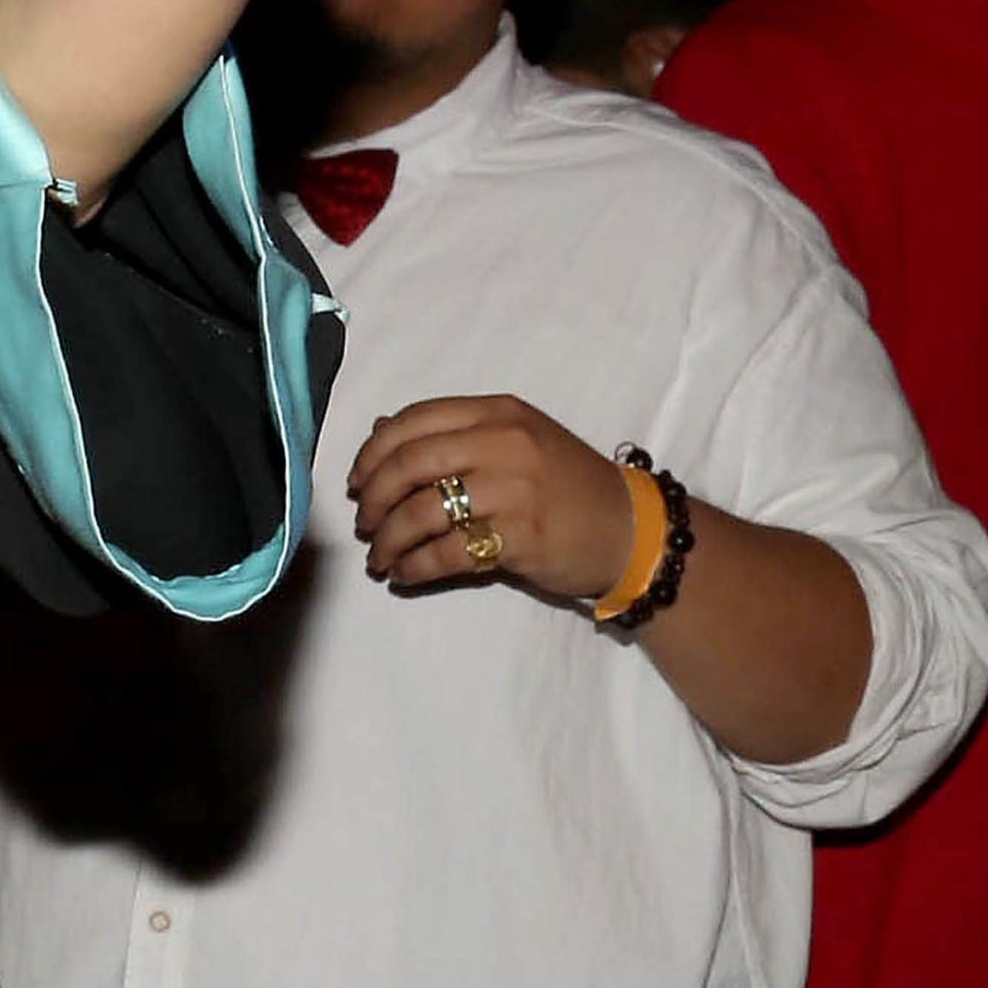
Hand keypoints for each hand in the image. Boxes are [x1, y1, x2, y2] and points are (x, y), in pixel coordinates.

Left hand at [346, 395, 635, 600]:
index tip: (356, 482)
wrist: (631, 530)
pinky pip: (446, 552)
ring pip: (421, 511)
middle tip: (363, 523)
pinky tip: (404, 574)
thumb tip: (379, 430)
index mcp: (499, 412)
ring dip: (388, 539)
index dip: (372, 452)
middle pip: (409, 463)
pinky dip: (414, 566)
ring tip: (379, 558)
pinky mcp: (520, 536)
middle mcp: (505, 442)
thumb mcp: (515, 440)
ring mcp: (514, 489)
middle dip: (373, 497)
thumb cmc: (564, 485)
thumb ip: (452, 435)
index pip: (414, 420)